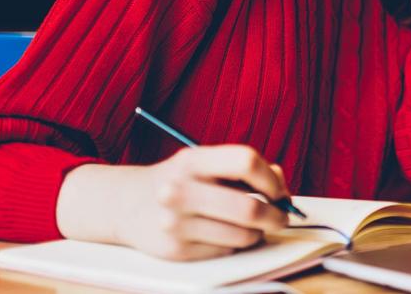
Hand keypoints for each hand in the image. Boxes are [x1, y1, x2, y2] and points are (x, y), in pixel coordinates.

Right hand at [58, 145, 290, 260]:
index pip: (246, 161)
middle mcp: (180, 190)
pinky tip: (224, 234)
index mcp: (193, 160)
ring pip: (243, 235)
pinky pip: (227, 251)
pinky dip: (236, 244)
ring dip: (257, 233)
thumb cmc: (182, 180)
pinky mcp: (176, 251)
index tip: (279, 190)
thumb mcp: (206, 163)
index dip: (272, 179)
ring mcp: (175, 223)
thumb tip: (282, 187)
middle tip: (281, 217)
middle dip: (275, 215)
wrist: (129, 205)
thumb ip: (246, 169)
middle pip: (249, 207)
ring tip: (251, 226)